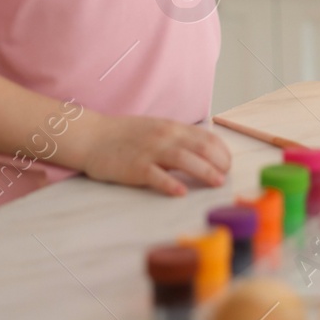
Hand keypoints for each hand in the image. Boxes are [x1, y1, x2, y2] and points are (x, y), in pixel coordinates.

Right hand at [77, 113, 230, 196]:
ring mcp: (150, 151)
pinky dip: (170, 183)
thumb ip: (179, 139)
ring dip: (204, 171)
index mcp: (173, 128)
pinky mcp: (135, 167)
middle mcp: (165, 136)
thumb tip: (204, 153)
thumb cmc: (125, 136)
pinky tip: (181, 192)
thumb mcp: (157, 129)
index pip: (207, 137)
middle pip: (201, 147)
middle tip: (226, 177)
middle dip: (219, 162)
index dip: (222, 152)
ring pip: (184, 159)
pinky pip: (156, 175)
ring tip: (216, 182)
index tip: (228, 165)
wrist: (92, 136)